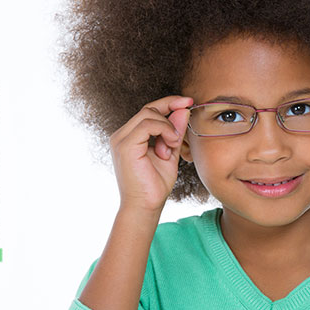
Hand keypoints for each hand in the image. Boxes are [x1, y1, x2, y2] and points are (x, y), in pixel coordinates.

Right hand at [109, 95, 192, 213]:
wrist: (145, 207)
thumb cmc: (155, 185)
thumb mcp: (170, 152)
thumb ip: (175, 132)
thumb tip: (184, 110)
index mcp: (130, 137)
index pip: (149, 111)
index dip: (169, 103)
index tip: (188, 101)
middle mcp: (121, 135)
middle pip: (148, 108)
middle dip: (171, 108)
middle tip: (186, 118)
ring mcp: (120, 139)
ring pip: (148, 113)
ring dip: (168, 126)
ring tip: (173, 144)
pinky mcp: (124, 146)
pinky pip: (146, 124)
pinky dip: (163, 129)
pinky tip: (169, 144)